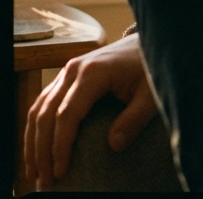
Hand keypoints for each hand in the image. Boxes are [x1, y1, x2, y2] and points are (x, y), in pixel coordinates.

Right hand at [25, 33, 157, 190]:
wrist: (150, 40)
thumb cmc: (152, 66)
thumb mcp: (151, 93)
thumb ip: (135, 118)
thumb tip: (114, 146)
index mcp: (93, 73)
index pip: (67, 115)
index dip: (60, 145)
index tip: (61, 171)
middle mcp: (74, 69)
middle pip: (46, 114)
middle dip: (41, 151)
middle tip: (44, 180)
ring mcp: (68, 71)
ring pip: (39, 108)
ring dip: (32, 142)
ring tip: (34, 172)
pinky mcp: (68, 75)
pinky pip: (44, 102)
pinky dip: (36, 127)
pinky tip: (37, 148)